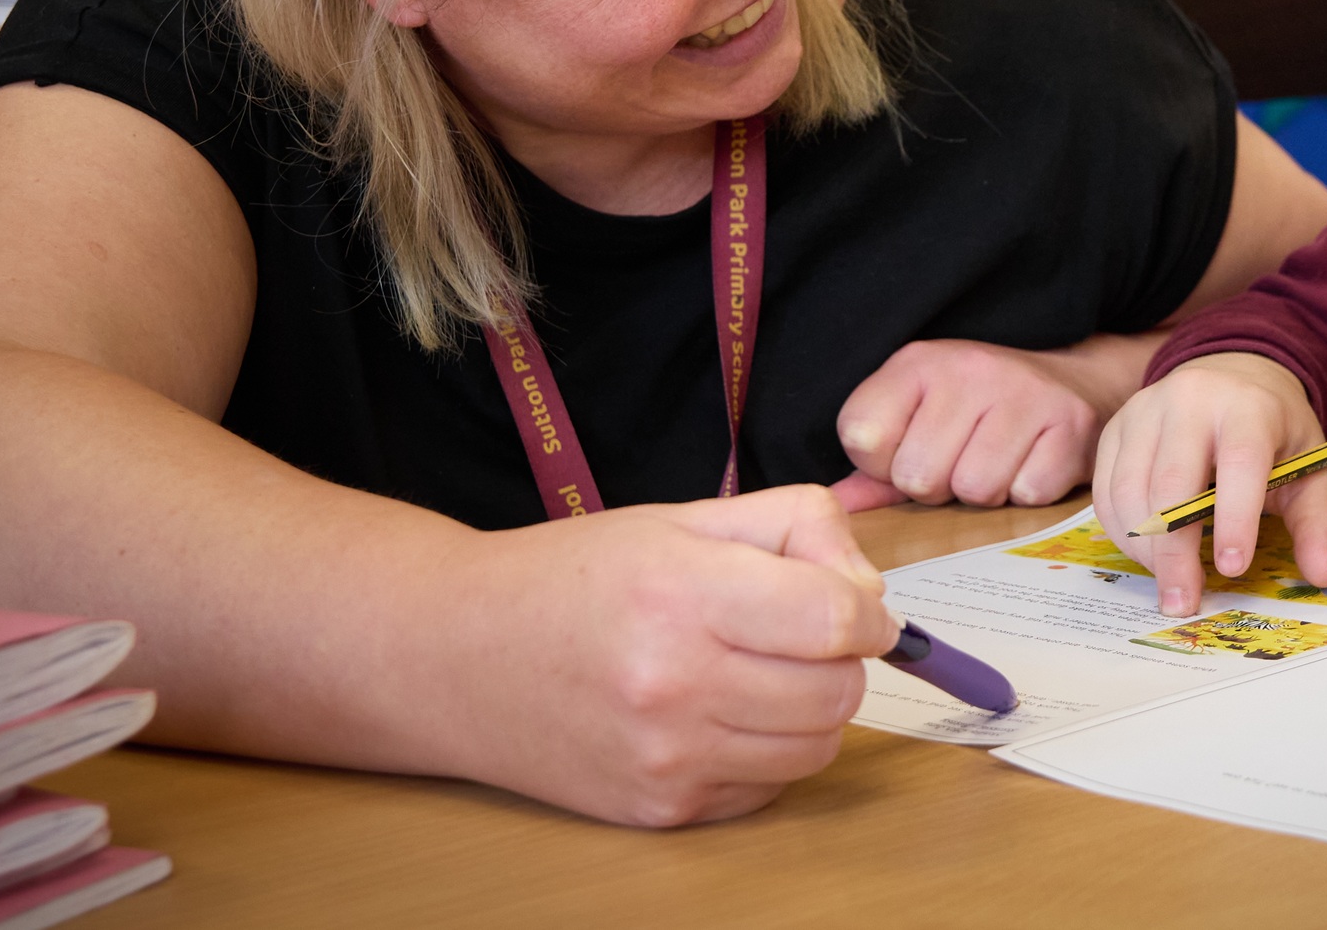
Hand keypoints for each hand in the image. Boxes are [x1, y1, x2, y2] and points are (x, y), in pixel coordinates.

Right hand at [448, 484, 894, 826]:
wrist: (454, 656)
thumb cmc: (573, 577)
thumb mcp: (682, 517)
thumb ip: (795, 527)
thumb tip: (871, 588)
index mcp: (684, 593)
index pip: (836, 618)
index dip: (870, 610)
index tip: (862, 605)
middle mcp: (676, 684)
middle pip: (838, 690)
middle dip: (844, 657)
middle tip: (804, 633)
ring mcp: (667, 758)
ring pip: (816, 747)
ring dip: (812, 709)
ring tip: (761, 670)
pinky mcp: (659, 808)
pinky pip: (768, 786)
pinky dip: (767, 752)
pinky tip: (721, 713)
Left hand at [835, 335, 1159, 510]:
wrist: (1075, 383)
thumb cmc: (981, 411)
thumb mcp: (920, 416)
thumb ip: (874, 466)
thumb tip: (834, 506)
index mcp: (918, 362)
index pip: (861, 435)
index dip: (882, 464)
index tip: (911, 450)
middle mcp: (969, 368)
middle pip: (918, 476)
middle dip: (938, 487)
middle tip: (962, 462)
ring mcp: (1024, 393)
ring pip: (975, 489)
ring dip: (985, 493)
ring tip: (998, 463)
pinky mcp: (1070, 423)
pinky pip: (1028, 493)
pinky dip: (1028, 493)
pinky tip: (1033, 464)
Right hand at [1094, 353, 1326, 616]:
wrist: (1231, 377)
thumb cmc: (1273, 431)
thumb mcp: (1309, 467)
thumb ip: (1316, 521)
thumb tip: (1323, 574)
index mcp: (1248, 406)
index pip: (1239, 460)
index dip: (1234, 517)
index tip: (1233, 568)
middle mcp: (1190, 399)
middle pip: (1171, 481)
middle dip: (1175, 551)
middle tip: (1184, 602)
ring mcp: (1145, 410)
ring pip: (1129, 488)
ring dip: (1145, 548)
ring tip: (1170, 582)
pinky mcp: (1116, 427)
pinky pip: (1106, 489)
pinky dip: (1122, 532)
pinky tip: (1148, 555)